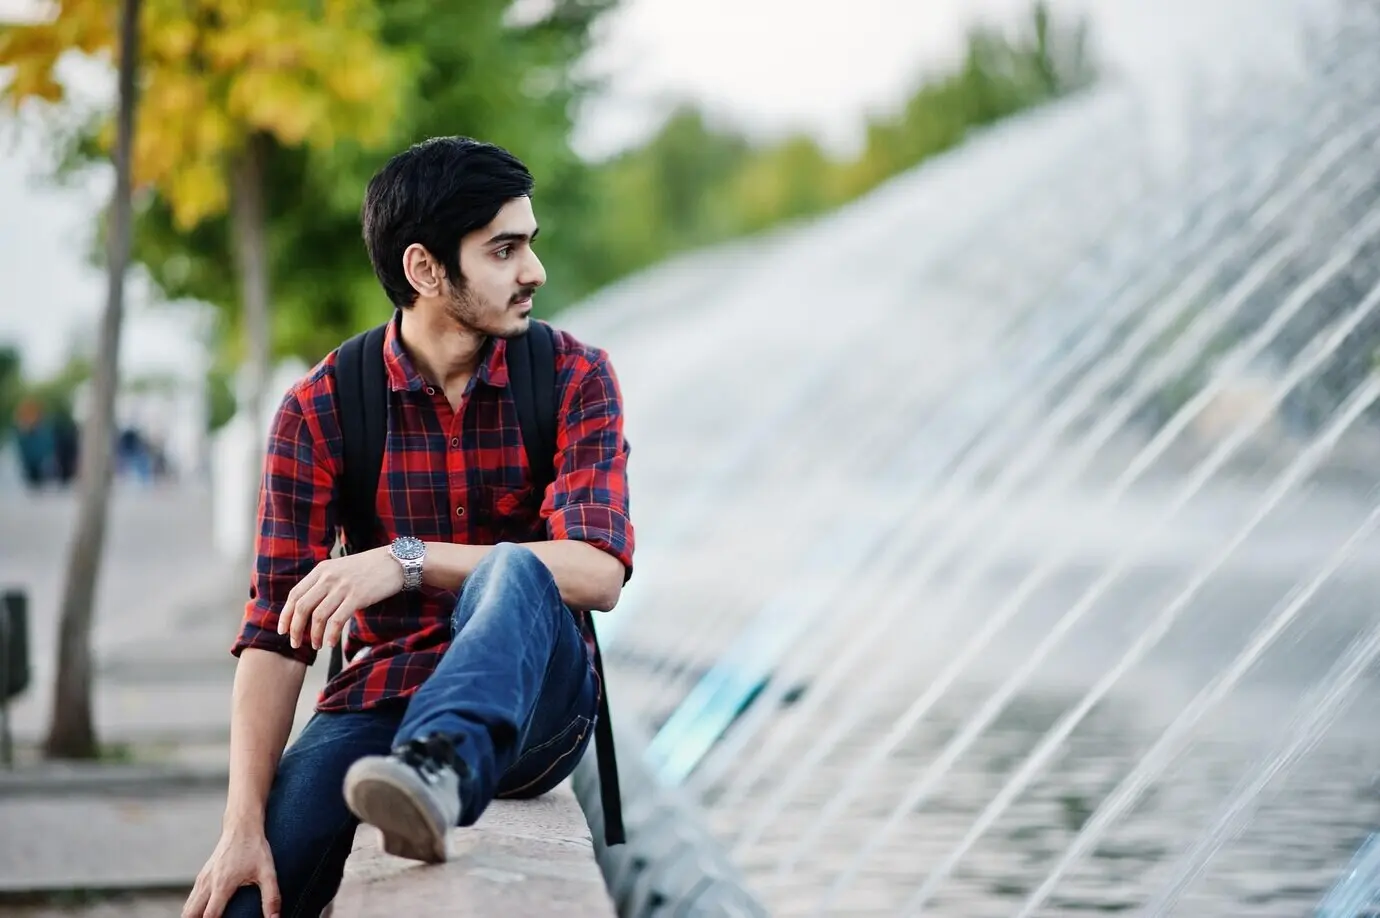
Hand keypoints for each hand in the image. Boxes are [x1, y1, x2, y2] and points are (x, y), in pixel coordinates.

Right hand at [183, 827, 278, 917]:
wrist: (241, 826)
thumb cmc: (255, 848)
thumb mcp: (268, 872)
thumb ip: (271, 897)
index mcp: (222, 885)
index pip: (209, 916)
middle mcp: (208, 883)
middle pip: (190, 914)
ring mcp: (202, 879)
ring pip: (188, 907)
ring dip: (192, 917)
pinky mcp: (202, 876)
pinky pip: (191, 899)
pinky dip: (192, 910)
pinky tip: (201, 915)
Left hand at [278, 547, 403, 650]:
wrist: (396, 562)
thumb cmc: (369, 569)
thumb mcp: (341, 569)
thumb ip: (325, 583)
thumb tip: (310, 607)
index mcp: (322, 570)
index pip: (295, 594)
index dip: (286, 615)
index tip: (283, 630)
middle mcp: (329, 577)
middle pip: (302, 607)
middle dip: (295, 629)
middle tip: (295, 643)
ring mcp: (343, 587)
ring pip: (318, 616)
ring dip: (314, 635)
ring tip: (316, 646)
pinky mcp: (358, 597)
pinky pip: (337, 620)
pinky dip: (331, 635)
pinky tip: (331, 643)